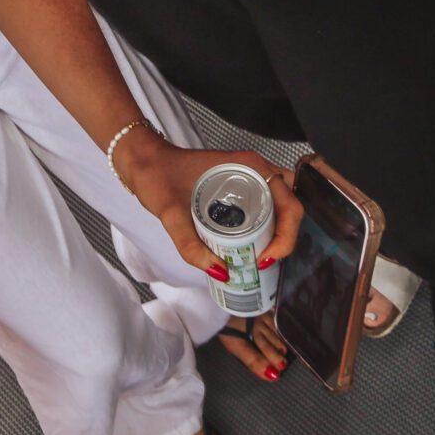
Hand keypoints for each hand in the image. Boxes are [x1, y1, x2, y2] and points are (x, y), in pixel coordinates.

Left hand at [117, 132, 300, 279]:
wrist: (143, 161)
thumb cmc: (157, 177)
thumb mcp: (170, 213)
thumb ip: (190, 245)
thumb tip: (222, 274)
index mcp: (248, 167)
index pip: (288, 202)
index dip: (286, 235)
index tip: (265, 257)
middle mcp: (255, 170)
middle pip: (291, 205)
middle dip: (286, 237)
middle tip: (264, 260)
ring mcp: (249, 178)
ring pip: (281, 206)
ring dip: (279, 232)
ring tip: (261, 256)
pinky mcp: (240, 188)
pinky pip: (267, 207)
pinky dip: (268, 228)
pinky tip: (254, 247)